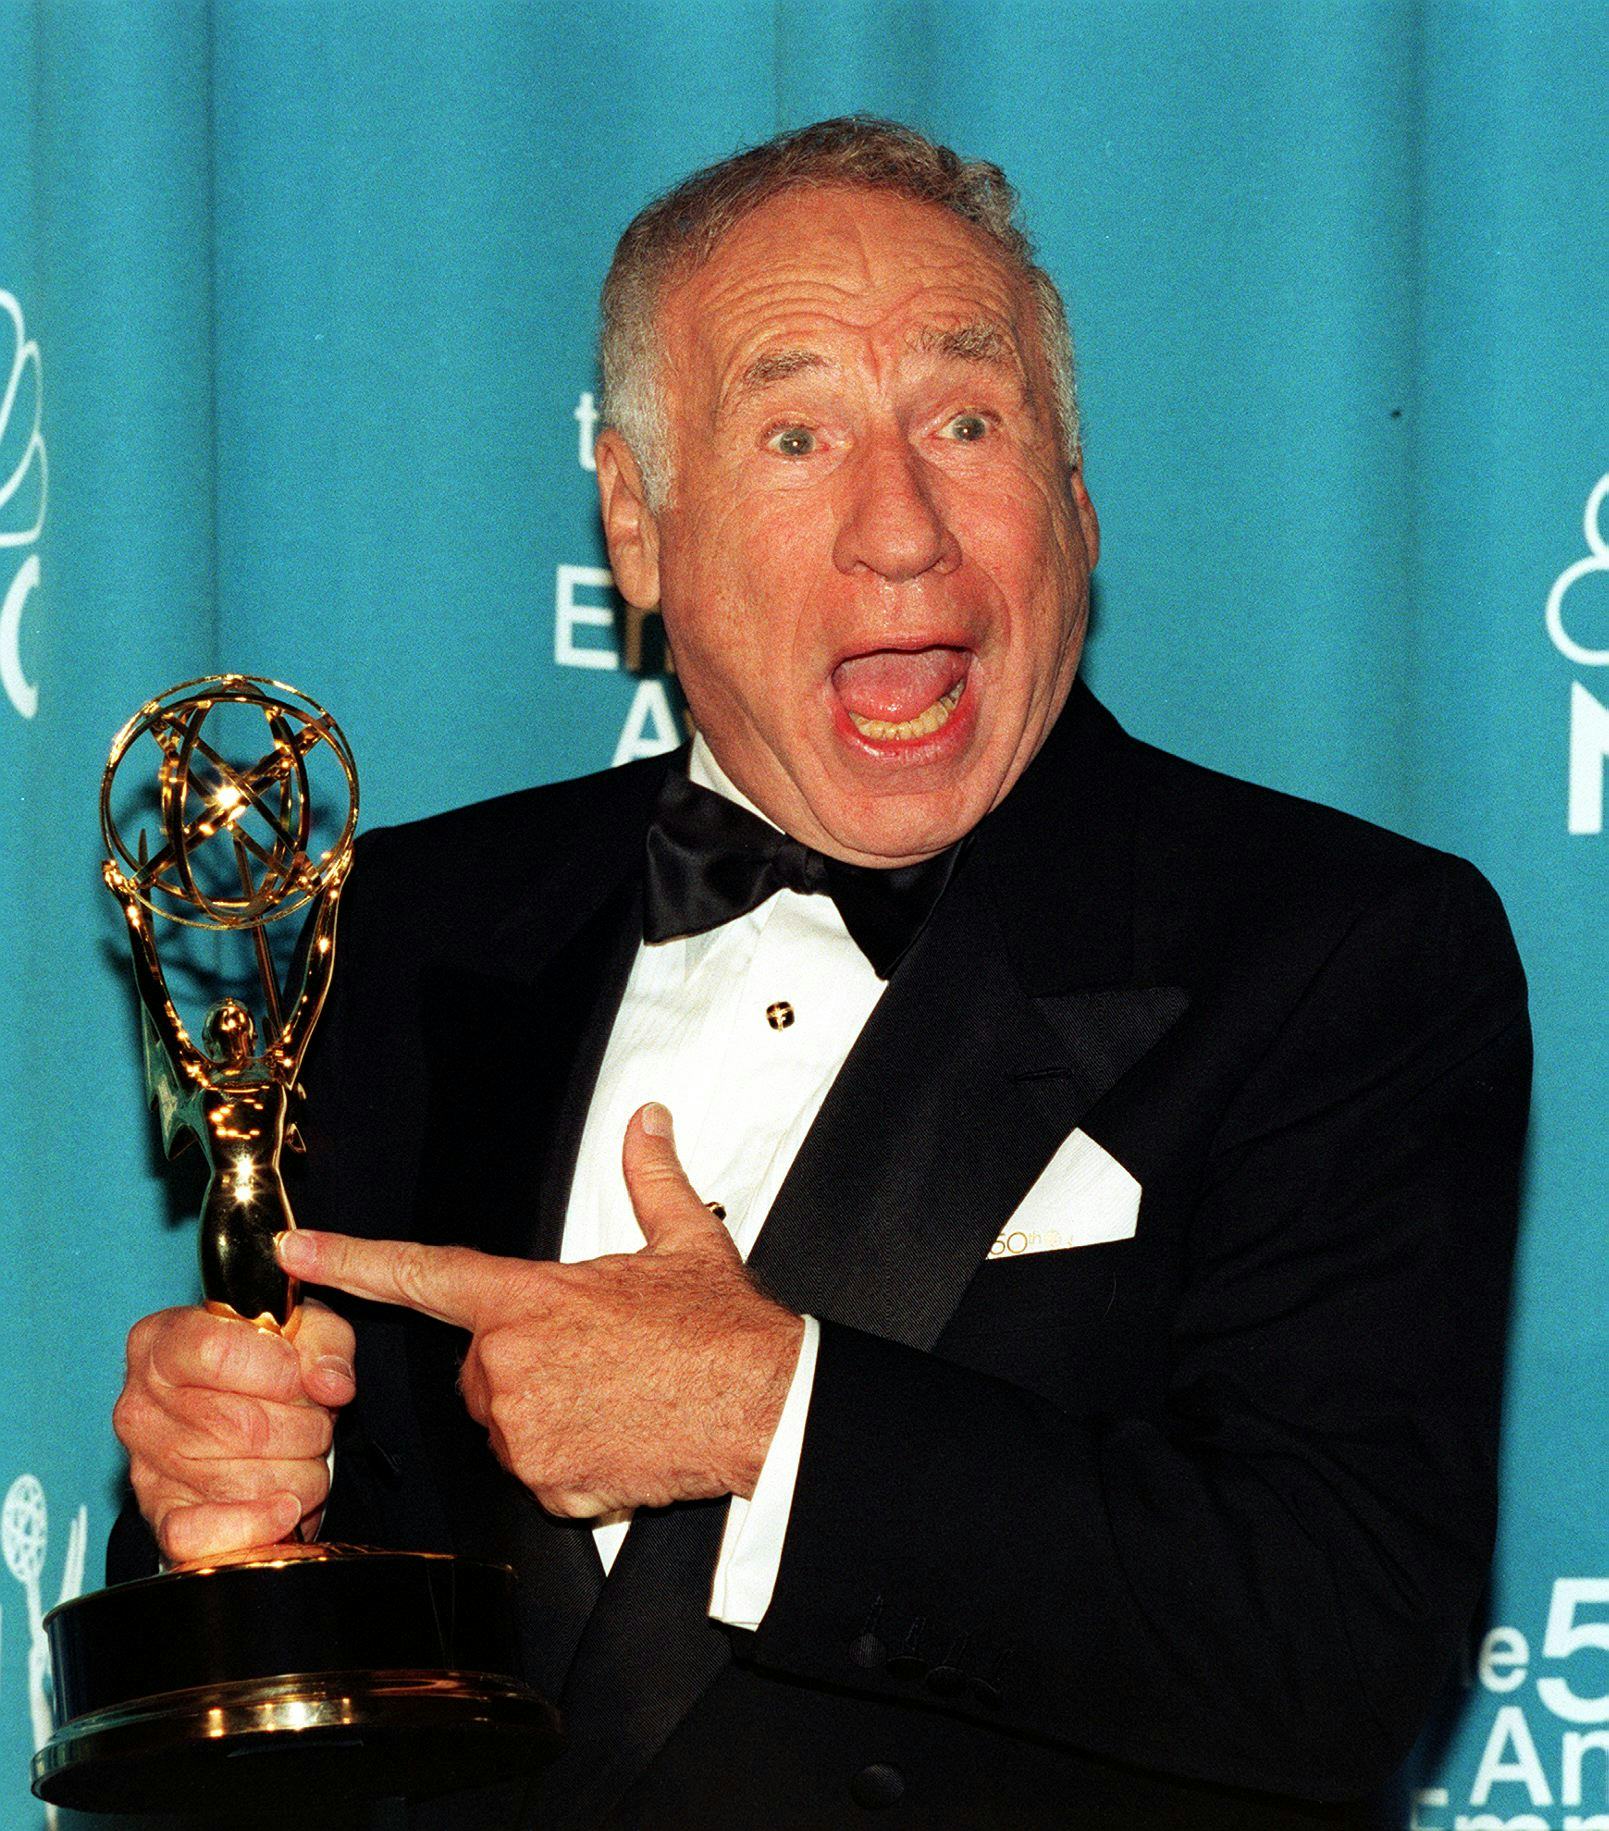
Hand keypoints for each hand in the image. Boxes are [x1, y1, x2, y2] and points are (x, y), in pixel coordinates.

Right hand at [113, 1299, 354, 1563]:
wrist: (243, 1410)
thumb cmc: (270, 1362)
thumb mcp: (306, 1329)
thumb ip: (326, 1344)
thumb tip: (332, 1386)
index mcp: (161, 1343)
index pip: (217, 1353)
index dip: (280, 1370)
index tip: (303, 1377)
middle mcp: (141, 1405)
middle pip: (242, 1426)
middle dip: (304, 1428)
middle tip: (314, 1420)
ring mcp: (145, 1466)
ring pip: (241, 1482)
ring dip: (299, 1473)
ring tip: (300, 1453)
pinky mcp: (160, 1517)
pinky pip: (198, 1537)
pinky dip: (254, 1528)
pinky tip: (286, 1510)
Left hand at [277, 1103, 804, 1518]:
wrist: (765, 1405)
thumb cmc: (722, 1327)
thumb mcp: (686, 1239)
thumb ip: (651, 1176)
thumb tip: (649, 1122)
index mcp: (531, 1298)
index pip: (424, 1273)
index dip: (352, 1259)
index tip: (297, 1252)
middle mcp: (511, 1363)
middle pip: (480, 1368)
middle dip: (522, 1364)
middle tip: (595, 1360)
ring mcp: (524, 1430)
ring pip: (505, 1423)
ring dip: (545, 1415)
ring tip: (615, 1399)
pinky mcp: (547, 1485)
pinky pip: (536, 1474)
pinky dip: (570, 1463)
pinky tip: (620, 1439)